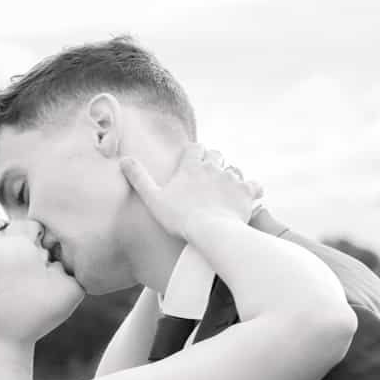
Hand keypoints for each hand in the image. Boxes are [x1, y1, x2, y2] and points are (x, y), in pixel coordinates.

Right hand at [121, 144, 262, 241]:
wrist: (210, 232)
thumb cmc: (180, 218)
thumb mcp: (153, 199)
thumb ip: (139, 178)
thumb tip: (123, 160)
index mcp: (191, 167)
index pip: (195, 148)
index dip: (195, 154)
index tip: (193, 162)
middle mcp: (213, 167)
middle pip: (216, 155)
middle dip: (214, 162)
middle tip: (209, 177)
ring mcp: (231, 179)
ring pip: (234, 169)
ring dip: (231, 176)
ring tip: (226, 190)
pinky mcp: (247, 192)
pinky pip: (255, 185)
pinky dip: (252, 189)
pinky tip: (249, 196)